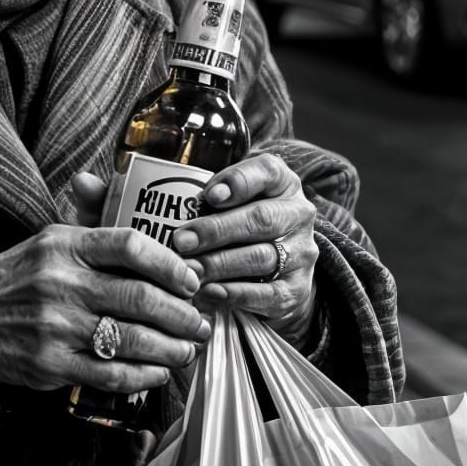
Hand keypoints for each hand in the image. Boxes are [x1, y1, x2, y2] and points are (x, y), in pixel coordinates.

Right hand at [0, 224, 209, 395]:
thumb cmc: (18, 277)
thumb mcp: (48, 239)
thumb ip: (85, 216)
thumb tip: (100, 178)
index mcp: (64, 244)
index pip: (129, 245)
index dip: (170, 263)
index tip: (191, 278)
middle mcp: (61, 283)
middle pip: (138, 296)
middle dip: (181, 313)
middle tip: (200, 322)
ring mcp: (56, 326)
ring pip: (131, 339)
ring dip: (170, 348)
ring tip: (187, 349)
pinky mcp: (51, 364)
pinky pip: (110, 373)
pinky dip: (143, 374)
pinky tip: (158, 371)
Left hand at [170, 154, 318, 346]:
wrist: (280, 268)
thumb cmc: (243, 223)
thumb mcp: (234, 200)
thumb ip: (210, 197)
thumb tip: (165, 204)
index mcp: (282, 183)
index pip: (267, 171)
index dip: (238, 182)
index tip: (209, 195)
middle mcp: (297, 214)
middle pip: (260, 219)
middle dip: (217, 230)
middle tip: (182, 241)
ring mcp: (301, 252)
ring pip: (262, 257)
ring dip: (220, 264)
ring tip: (188, 270)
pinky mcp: (297, 289)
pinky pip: (268, 293)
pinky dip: (236, 293)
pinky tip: (210, 292)